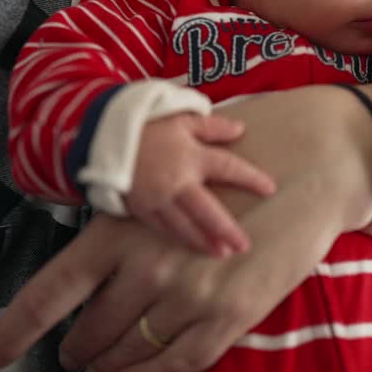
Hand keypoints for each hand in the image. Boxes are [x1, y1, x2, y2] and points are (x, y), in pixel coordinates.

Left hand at [0, 86, 371, 371]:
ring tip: (105, 369)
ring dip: (112, 367)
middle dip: (78, 350)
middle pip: (91, 330)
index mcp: (121, 230)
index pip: (53, 288)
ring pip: (131, 352)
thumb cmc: (228, 169)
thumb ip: (126, 233)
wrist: (304, 164)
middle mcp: (146, 266)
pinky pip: (178, 363)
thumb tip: (94, 273)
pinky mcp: (229, 313)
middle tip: (74, 356)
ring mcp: (188, 293)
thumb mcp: (161, 190)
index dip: (18, 327)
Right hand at [126, 113, 275, 255]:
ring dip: (204, 241)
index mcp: (192, 156)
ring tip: (221, 253)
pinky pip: (163, 228)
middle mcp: (178, 182)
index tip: (270, 189)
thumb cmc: (145, 124)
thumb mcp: (180, 117)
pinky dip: (179, 239)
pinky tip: (191, 246)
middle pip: (208, 211)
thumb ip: (212, 126)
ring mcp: (158, 199)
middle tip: (243, 246)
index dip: (250, 178)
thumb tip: (240, 130)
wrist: (101, 136)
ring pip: (185, 226)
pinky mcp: (141, 209)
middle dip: (226, 230)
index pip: (228, 168)